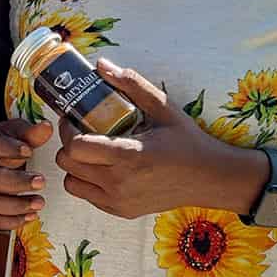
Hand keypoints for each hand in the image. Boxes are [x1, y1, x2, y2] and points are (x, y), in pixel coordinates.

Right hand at [0, 119, 53, 229]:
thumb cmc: (2, 140)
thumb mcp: (14, 131)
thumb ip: (30, 132)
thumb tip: (46, 128)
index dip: (4, 148)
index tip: (29, 151)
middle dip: (13, 182)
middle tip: (40, 181)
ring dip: (13, 205)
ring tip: (39, 201)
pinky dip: (10, 221)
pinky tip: (30, 215)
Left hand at [55, 59, 241, 218]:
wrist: (209, 179)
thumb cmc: (186, 141)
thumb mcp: (163, 106)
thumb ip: (132, 84)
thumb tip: (101, 65)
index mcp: (128, 155)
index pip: (75, 147)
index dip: (68, 128)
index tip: (74, 116)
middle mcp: (120, 183)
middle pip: (67, 163)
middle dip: (68, 143)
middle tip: (80, 129)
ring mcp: (119, 201)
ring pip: (71, 182)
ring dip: (74, 164)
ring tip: (90, 149)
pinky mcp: (122, 211)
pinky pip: (87, 196)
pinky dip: (87, 181)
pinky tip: (103, 166)